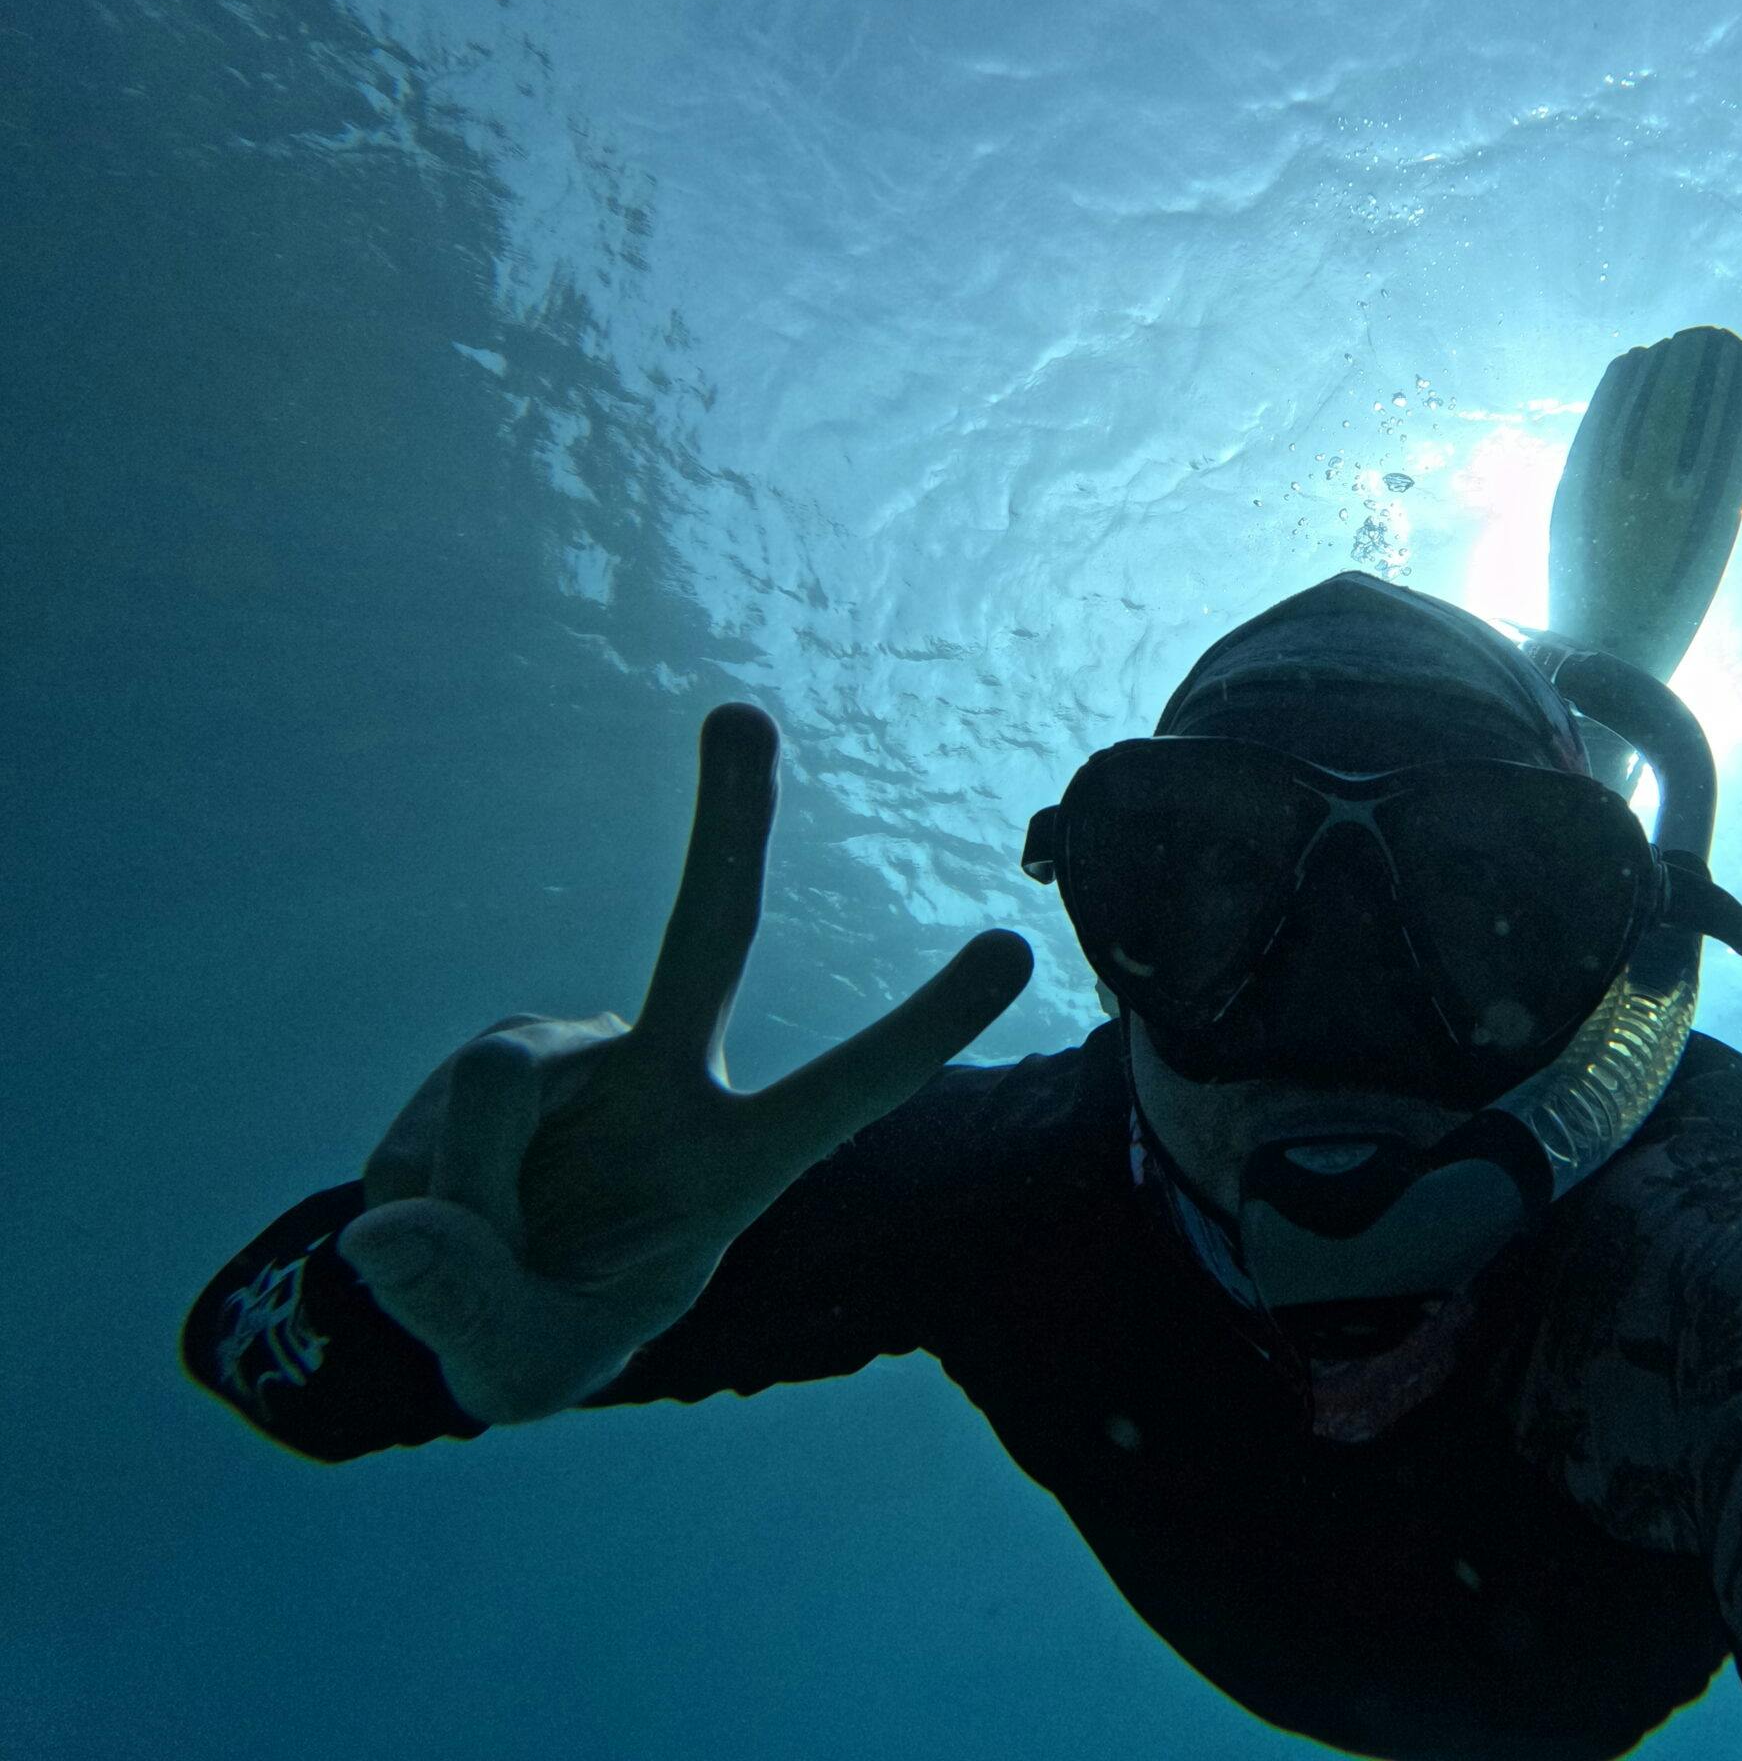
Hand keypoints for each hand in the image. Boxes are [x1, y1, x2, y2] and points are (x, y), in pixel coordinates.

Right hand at [338, 703, 1032, 1423]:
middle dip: (726, 826)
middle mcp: (668, 1082)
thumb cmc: (535, 1332)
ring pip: (504, 1082)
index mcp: (730, 1168)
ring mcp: (578, 1055)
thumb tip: (398, 1222)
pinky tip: (430, 1207)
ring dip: (463, 1184)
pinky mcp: (500, 1048)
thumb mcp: (518, 1361)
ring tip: (468, 1249)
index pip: (845, 1093)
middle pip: (710, 938)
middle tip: (740, 713)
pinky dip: (414, 1180)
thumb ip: (470, 1303)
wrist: (454, 1307)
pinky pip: (438, 1109)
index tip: (1011, 949)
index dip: (923, 1028)